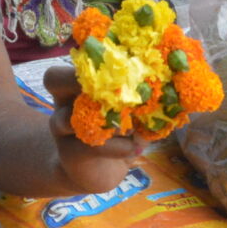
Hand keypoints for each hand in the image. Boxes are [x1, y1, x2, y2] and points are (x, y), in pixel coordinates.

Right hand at [43, 65, 146, 195]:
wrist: (97, 173)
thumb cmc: (119, 133)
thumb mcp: (133, 111)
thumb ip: (145, 98)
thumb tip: (172, 84)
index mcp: (81, 84)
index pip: (75, 59)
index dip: (89, 54)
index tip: (118, 56)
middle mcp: (66, 102)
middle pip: (53, 78)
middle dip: (75, 78)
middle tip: (108, 86)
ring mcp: (63, 129)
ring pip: (65, 117)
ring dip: (102, 119)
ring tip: (129, 127)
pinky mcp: (70, 154)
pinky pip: (90, 146)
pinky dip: (117, 147)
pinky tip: (136, 149)